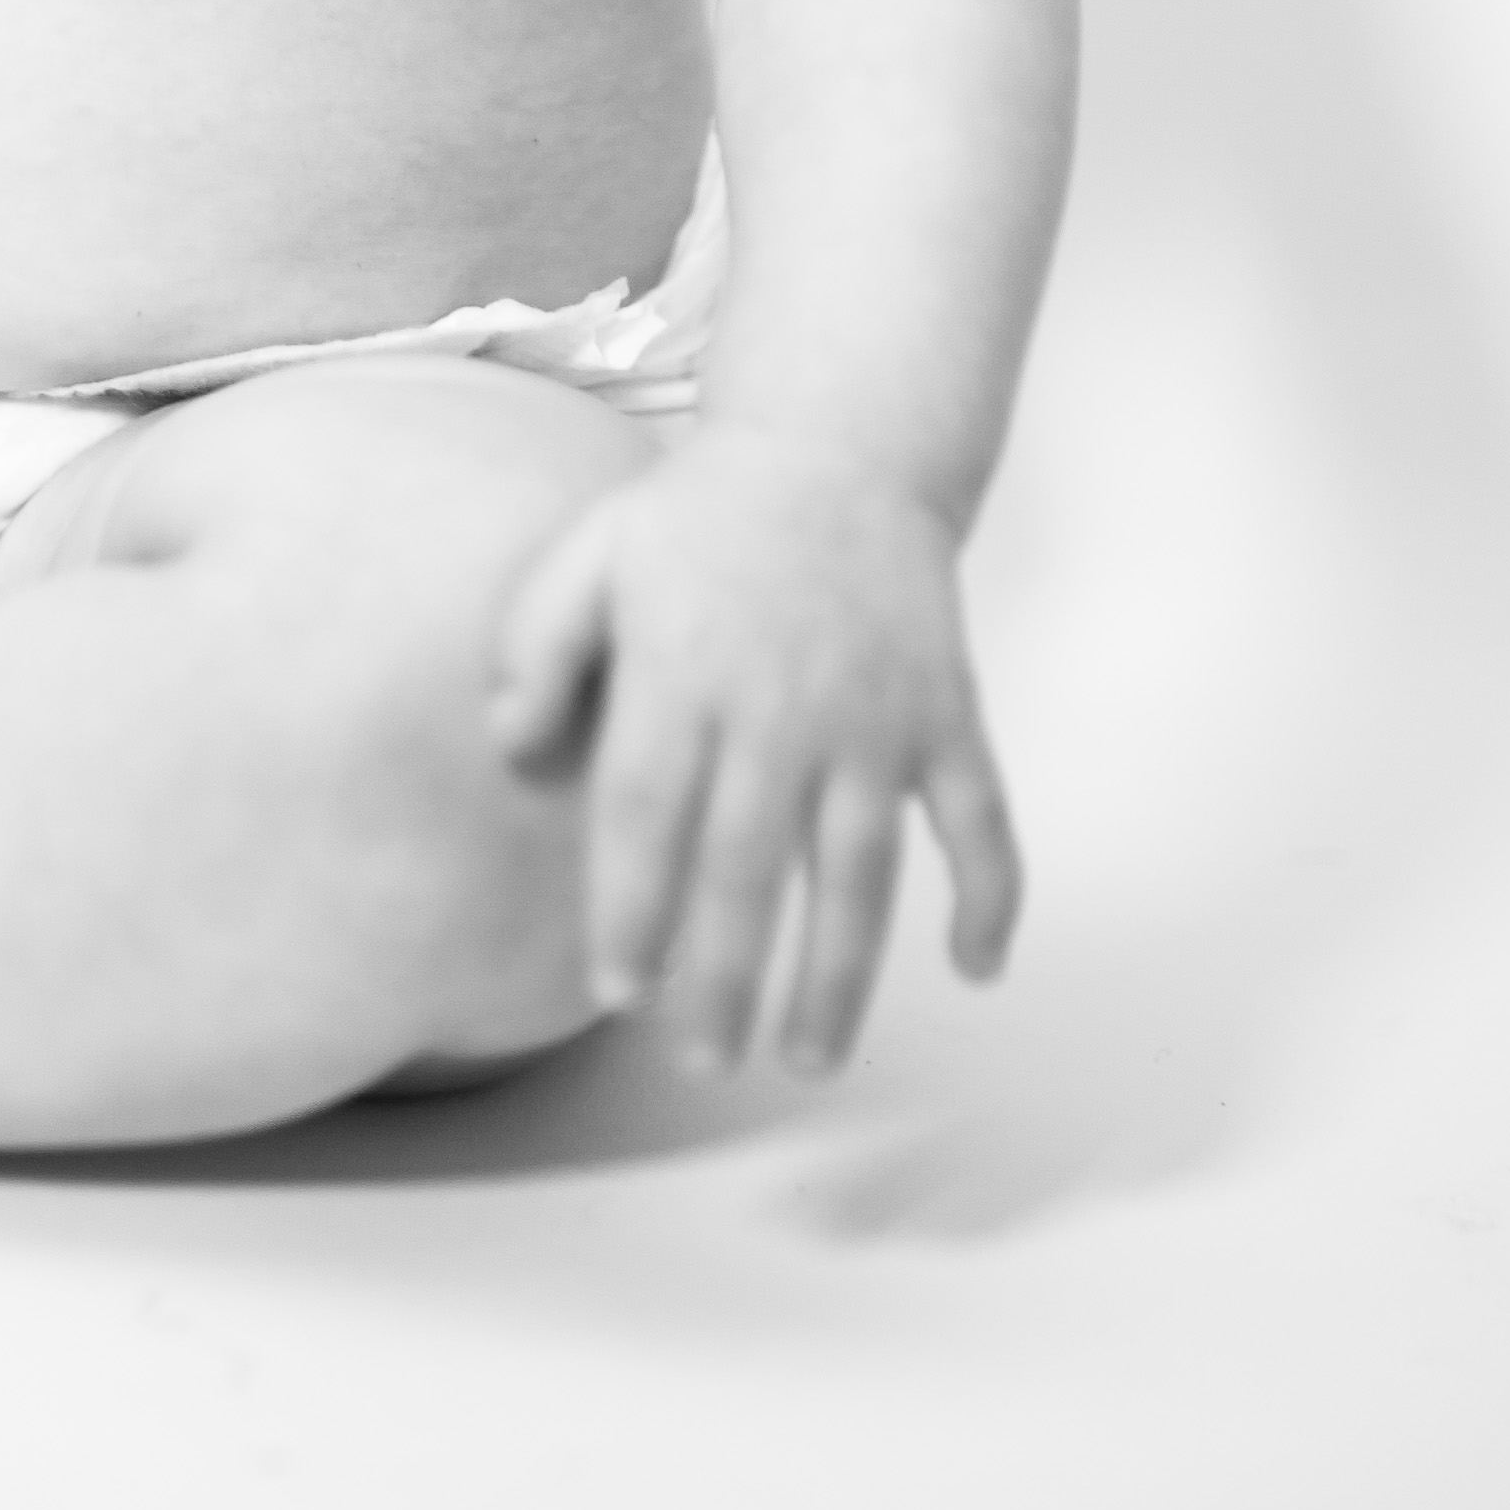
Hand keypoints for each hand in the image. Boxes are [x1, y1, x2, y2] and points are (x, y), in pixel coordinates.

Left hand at [486, 430, 1020, 1074]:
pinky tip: (976, 969)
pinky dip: (992, 895)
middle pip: (747, 867)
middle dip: (724, 978)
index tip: (617, 990)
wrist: (839, 448)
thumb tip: (517, 759)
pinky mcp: (947, 713)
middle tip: (705, 1061)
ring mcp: (875, 717)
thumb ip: (533, 651)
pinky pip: (980, 819)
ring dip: (839, 975)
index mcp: (683, 670)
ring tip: (809, 1058)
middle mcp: (781, 705)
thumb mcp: (588, 554)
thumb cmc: (701, 519)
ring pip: (860, 872)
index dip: (630, 909)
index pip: (646, 814)